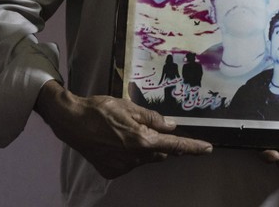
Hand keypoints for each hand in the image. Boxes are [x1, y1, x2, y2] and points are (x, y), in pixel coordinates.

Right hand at [35, 81, 212, 178]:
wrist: (71, 121)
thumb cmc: (99, 110)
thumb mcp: (129, 107)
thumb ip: (152, 118)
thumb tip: (171, 126)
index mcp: (141, 140)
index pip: (175, 145)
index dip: (193, 147)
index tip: (207, 149)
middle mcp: (134, 158)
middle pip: (160, 152)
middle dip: (162, 142)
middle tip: (151, 128)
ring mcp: (122, 167)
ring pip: (145, 158)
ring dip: (144, 147)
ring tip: (126, 130)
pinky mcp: (112, 172)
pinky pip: (130, 163)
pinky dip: (130, 154)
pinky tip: (117, 141)